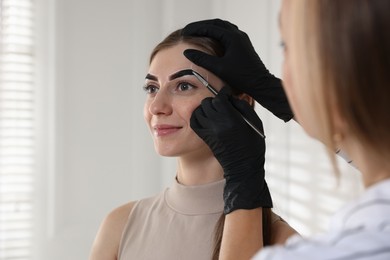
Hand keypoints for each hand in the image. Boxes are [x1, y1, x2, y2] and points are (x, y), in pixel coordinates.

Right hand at [182, 18, 292, 121]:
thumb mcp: (219, 68)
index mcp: (232, 37)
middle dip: (201, 26)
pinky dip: (217, 34)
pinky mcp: (242, 45)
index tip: (184, 32)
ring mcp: (241, 39)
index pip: (210, 27)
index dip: (195, 28)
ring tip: (197, 33)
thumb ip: (202, 59)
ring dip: (209, 28)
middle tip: (188, 30)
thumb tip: (187, 52)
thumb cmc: (242, 77)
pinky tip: (211, 40)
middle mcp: (238, 35)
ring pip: (222, 27)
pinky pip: (227, 33)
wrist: (260, 83)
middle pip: (216, 23)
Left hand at [191, 87, 271, 213]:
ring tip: (214, 111)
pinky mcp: (204, 137)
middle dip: (214, 101)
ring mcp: (208, 131)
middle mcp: (217, 125)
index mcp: (231, 120)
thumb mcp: (253, 122)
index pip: (220, 98)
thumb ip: (242, 106)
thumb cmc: (252, 145)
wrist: (243, 166)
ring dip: (205, 108)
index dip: (223, 93)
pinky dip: (198, 116)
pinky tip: (206, 117)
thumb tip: (231, 97)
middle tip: (222, 104)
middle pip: (207, 103)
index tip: (226, 93)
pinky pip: (195, 122)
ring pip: (199, 111)